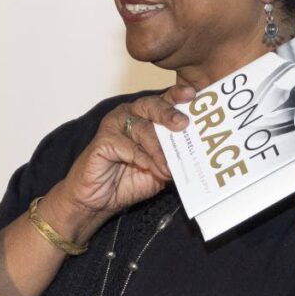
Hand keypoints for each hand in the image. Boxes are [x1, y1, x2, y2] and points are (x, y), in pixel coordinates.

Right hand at [54, 85, 194, 233]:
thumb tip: (196, 155)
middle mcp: (130, 115)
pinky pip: (128, 146)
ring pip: (142, 128)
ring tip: (168, 168)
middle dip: (169, 114)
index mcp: (146, 117)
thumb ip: (174, 159)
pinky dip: (143, 159)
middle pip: (152, 106)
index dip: (177, 96)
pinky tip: (152, 169)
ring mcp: (115, 125)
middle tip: (183, 124)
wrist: (98, 200)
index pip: (164, 101)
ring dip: (159, 150)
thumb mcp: (159, 170)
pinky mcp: (103, 140)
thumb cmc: (126, 182)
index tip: (191, 94)